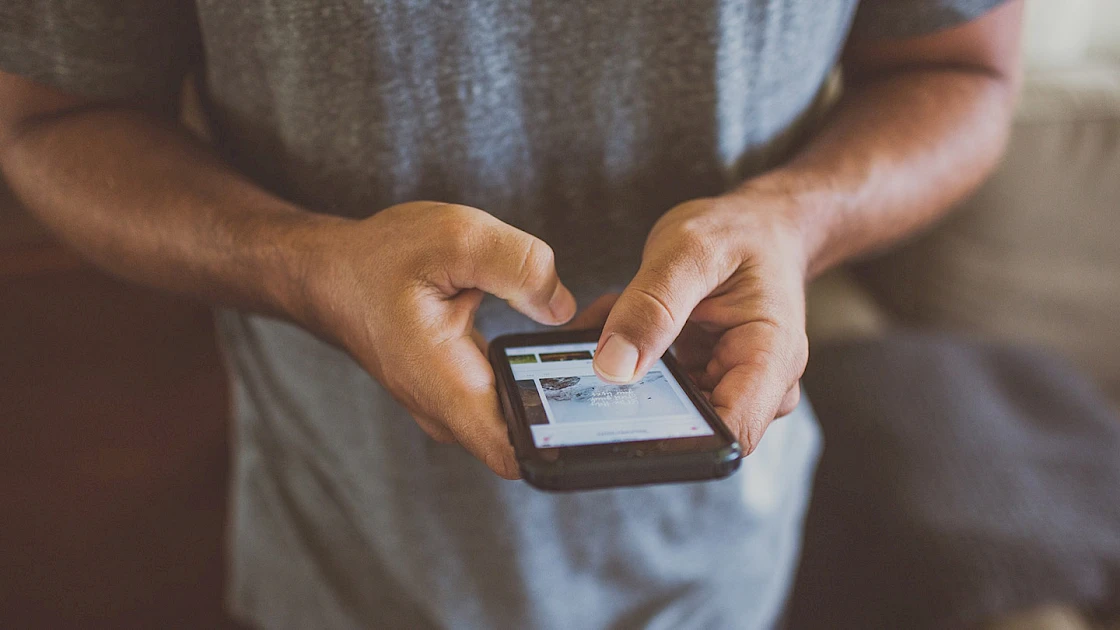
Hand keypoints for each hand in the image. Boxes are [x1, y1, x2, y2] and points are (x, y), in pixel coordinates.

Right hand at [297, 202, 575, 477]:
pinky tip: (564, 334)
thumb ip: (519, 267)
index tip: (595, 403)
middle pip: (534, 434)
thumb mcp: (456, 239)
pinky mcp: (461, 391)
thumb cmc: (381, 259)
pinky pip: (511, 395)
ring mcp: (455, 407)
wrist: (334, 274)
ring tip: (595, 332)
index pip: (517, 454)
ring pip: (525, 414)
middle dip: (577, 400)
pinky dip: (539, 371)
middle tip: (608, 347)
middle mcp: (451, 412)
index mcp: (447, 388)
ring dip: (560, 383)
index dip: (565, 441)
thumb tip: (563, 307)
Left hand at [591, 194, 808, 453]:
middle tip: (610, 335)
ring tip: (622, 312)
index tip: (619, 413)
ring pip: (662, 410)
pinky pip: (655, 389)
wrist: (759, 228)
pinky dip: (630, 356)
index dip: (674, 441)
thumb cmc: (738, 234)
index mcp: (770, 360)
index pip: (728, 436)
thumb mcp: (690, 253)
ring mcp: (730, 389)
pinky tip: (625, 318)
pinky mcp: (704, 384)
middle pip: (691, 431)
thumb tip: (613, 369)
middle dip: (636, 393)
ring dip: (629, 367)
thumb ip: (652, 308)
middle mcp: (758, 386)